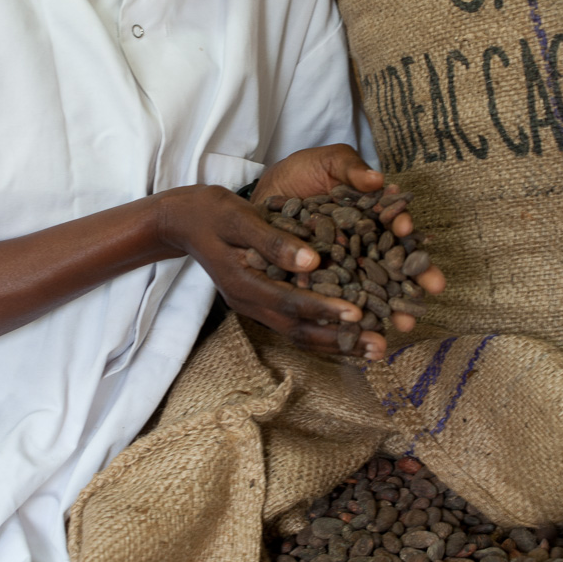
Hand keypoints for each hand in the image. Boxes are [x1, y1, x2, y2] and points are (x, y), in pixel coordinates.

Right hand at [157, 182, 381, 357]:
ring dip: (337, 344)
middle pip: (298, 330)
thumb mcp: (240, 218)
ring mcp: (254, 306)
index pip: (290, 304)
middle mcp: (249, 303)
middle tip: (379, 346)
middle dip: (340, 340)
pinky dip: (324, 333)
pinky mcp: (262, 302)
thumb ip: (274, 241)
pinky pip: (295, 325)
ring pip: (299, 334)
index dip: (325, 310)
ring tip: (375, 349)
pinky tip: (352, 335)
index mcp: (243, 283)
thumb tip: (312, 261)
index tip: (359, 314)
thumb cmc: (211, 212)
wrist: (182, 221)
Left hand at [253, 144, 445, 348]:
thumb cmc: (303, 173)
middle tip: (434, 288)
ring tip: (406, 322)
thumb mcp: (329, 162)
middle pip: (394, 264)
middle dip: (414, 278)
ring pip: (372, 289)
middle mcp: (364, 245)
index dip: (405, 229)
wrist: (265, 192)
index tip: (408, 229)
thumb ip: (351, 169)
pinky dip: (351, 317)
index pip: (395, 226)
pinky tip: (364, 331)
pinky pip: (339, 302)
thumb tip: (378, 180)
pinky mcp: (321, 283)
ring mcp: (344, 267)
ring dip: (391, 306)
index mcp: (373, 217)